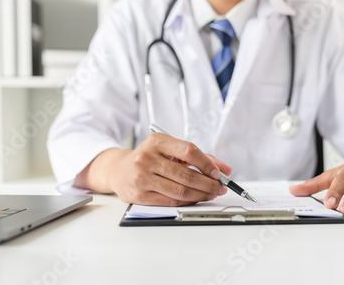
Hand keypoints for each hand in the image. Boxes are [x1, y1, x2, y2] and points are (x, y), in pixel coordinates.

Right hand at [75, 133, 230, 205]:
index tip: (218, 173)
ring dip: (201, 195)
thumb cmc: (149, 159)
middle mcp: (147, 157)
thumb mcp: (169, 150)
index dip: (207, 164)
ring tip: (211, 194)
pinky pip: (170, 201)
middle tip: (220, 187)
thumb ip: (198, 157)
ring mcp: (142, 177)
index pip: (189, 151)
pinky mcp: (139, 195)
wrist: (118, 170)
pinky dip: (188, 202)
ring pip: (180, 190)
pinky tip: (196, 199)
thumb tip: (225, 169)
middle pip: (187, 174)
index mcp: (157, 141)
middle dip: (209, 183)